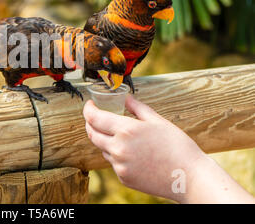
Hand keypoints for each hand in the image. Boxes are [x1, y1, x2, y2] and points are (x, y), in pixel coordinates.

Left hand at [83, 96, 206, 201]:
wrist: (189, 177)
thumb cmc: (177, 146)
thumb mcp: (157, 121)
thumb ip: (137, 108)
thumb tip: (125, 98)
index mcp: (126, 130)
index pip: (94, 118)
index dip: (88, 110)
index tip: (89, 105)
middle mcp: (118, 148)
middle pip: (92, 134)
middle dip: (90, 124)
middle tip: (96, 118)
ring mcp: (120, 165)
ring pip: (103, 149)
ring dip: (106, 140)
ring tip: (125, 137)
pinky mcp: (124, 178)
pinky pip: (114, 163)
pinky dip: (117, 155)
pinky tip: (135, 154)